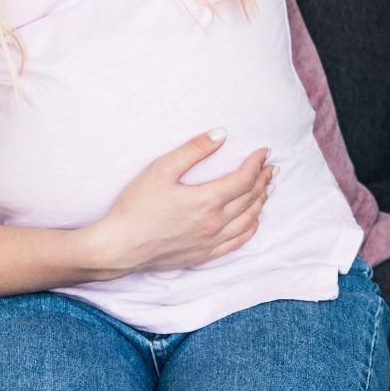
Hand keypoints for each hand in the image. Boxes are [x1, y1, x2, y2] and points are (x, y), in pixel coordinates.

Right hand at [88, 130, 273, 277]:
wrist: (118, 246)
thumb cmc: (136, 206)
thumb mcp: (161, 169)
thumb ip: (193, 150)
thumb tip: (221, 134)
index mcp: (207, 200)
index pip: (244, 179)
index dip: (257, 163)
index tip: (264, 152)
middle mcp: (214, 223)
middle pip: (250, 198)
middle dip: (263, 180)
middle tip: (271, 168)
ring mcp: (210, 242)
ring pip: (248, 220)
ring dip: (260, 202)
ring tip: (266, 188)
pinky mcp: (203, 256)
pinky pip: (237, 242)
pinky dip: (250, 228)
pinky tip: (253, 220)